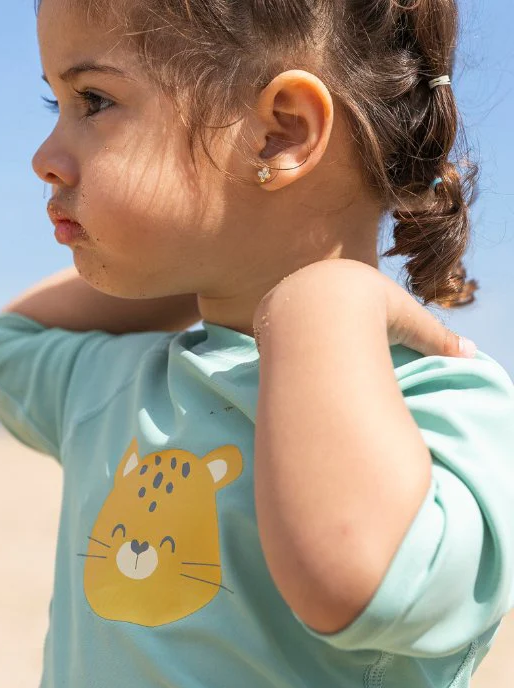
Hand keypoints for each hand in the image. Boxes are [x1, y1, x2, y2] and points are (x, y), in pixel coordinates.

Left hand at [254, 259, 477, 358]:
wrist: (325, 310)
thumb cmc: (372, 313)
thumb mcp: (409, 325)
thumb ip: (436, 338)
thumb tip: (470, 353)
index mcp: (346, 281)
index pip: (347, 301)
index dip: (350, 321)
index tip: (351, 340)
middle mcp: (315, 283)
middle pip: (316, 309)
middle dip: (319, 328)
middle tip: (325, 352)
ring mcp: (287, 295)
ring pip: (289, 319)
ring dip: (294, 336)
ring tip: (304, 357)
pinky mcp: (265, 312)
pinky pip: (270, 330)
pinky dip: (277, 344)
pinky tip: (285, 357)